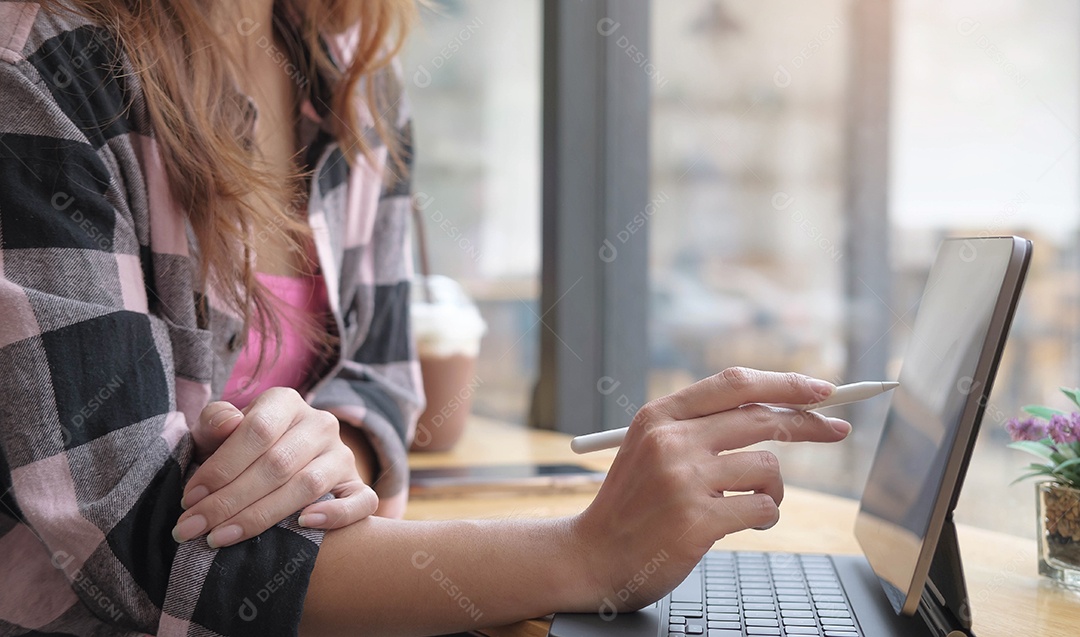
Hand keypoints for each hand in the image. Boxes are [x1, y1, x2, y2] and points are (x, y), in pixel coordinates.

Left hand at [173, 387, 377, 547]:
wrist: (276, 464)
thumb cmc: (238, 450)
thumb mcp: (218, 431)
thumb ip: (215, 422)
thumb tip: (227, 425)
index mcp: (285, 402)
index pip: (257, 430)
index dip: (222, 467)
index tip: (189, 498)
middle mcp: (320, 423)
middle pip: (278, 464)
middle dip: (229, 500)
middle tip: (193, 528)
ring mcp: (343, 455)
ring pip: (308, 486)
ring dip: (261, 516)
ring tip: (222, 538)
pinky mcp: (358, 485)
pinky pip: (361, 501)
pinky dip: (337, 515)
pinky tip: (304, 524)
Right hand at [571, 367, 850, 611]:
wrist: (592, 555)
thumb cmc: (632, 503)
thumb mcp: (651, 448)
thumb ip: (700, 425)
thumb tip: (777, 408)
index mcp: (659, 416)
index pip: (735, 384)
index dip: (785, 383)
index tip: (822, 389)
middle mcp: (671, 441)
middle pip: (762, 418)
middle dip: (809, 423)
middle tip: (836, 430)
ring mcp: (683, 481)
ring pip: (768, 468)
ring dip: (774, 488)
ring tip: (753, 501)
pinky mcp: (697, 521)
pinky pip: (763, 508)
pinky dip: (765, 515)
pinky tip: (742, 522)